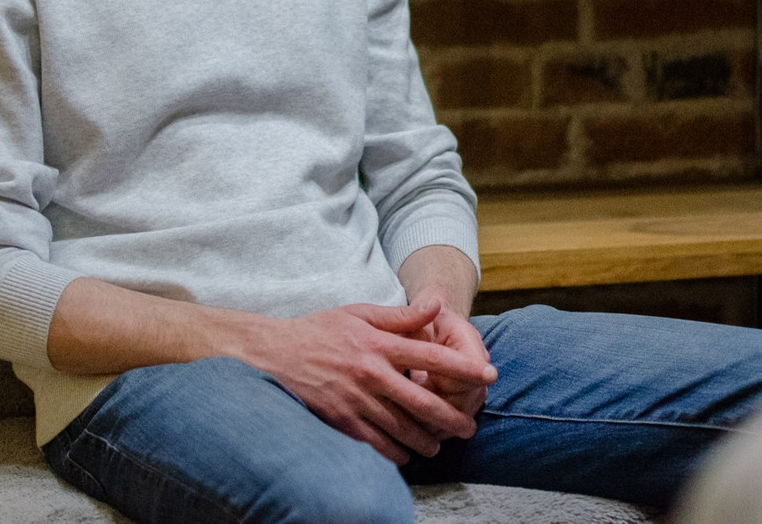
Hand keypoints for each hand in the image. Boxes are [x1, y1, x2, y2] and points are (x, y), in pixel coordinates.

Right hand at [236, 300, 496, 464]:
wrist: (273, 354)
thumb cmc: (319, 331)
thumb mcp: (359, 313)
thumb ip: (401, 316)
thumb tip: (436, 307)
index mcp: (379, 344)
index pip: (432, 356)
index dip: (464, 367)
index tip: (488, 375)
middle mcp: (372, 374)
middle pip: (424, 402)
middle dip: (452, 418)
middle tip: (469, 427)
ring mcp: (357, 400)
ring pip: (403, 428)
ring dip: (427, 440)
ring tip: (440, 444)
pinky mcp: (342, 421)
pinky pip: (377, 444)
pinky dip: (396, 452)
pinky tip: (406, 454)